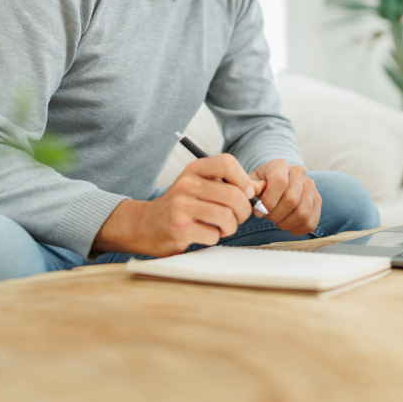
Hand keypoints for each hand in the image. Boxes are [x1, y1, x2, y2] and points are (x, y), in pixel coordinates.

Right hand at [94, 154, 264, 256]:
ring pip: (226, 217)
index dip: (243, 179)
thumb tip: (258, 189)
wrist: (144, 225)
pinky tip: (204, 234)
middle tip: (237, 217)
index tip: (244, 193)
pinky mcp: (179, 229)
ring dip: (230, 227)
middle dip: (243, 211)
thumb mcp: (199, 187)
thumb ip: (227, 184)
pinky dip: (214, 238)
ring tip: (222, 227)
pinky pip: (213, 235)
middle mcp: (186, 184)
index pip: (227, 162)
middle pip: (233, 194)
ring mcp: (181, 206)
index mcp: (194, 170)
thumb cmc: (181, 205)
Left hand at [249, 160, 321, 235]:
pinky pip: (311, 221)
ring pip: (303, 213)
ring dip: (287, 223)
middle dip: (276, 215)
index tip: (259, 212)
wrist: (278, 181)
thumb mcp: (252, 182)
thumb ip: (250, 187)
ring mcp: (311, 187)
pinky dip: (298, 229)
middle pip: (292, 200)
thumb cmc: (263, 184)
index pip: (280, 183)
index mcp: (280, 166)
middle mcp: (299, 173)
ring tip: (278, 221)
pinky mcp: (317, 200)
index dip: (268, 202)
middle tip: (268, 217)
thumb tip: (251, 193)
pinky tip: (289, 226)